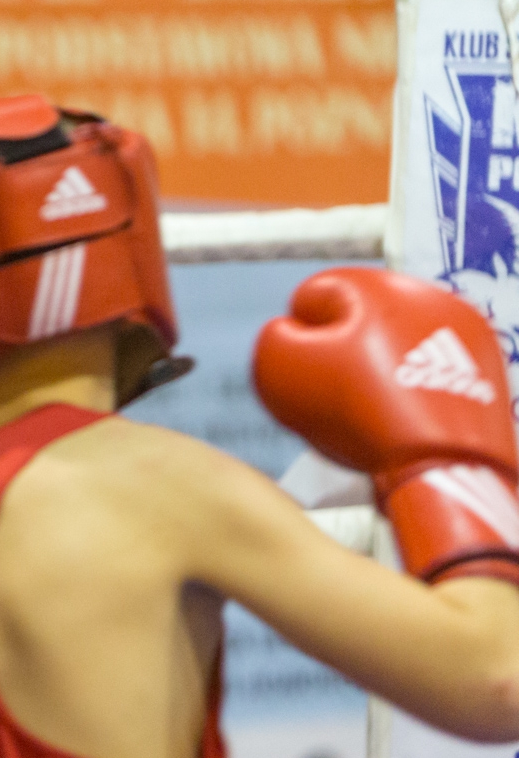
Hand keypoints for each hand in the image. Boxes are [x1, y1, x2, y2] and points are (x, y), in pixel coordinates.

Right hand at [254, 267, 518, 583]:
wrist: (439, 470)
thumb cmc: (359, 418)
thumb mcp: (283, 372)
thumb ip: (273, 338)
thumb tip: (286, 332)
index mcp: (378, 287)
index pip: (315, 295)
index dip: (299, 338)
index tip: (304, 372)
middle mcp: (429, 297)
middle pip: (361, 318)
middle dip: (341, 350)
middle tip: (333, 393)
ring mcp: (464, 334)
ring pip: (396, 343)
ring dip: (376, 368)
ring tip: (368, 410)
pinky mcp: (484, 367)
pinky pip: (427, 370)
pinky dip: (409, 387)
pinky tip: (399, 417)